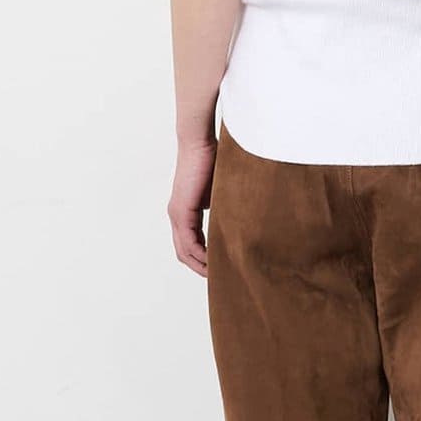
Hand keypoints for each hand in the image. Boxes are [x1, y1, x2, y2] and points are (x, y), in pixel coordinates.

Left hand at [167, 138, 216, 276]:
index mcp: (186, 212)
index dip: (203, 257)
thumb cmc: (213, 159)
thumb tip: (243, 218)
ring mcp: (177, 215)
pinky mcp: (181, 212)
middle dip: (200, 267)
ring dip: (200, 265)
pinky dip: (200, 255)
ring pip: (184, 251)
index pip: (191, 243)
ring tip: (217, 274)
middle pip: (184, 252)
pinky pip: (188, 243)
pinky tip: (214, 261)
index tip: (220, 266)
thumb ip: (227, 206)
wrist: (199, 143)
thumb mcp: (223, 190)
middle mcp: (177, 216)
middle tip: (219, 277)